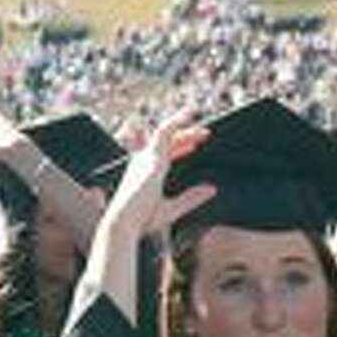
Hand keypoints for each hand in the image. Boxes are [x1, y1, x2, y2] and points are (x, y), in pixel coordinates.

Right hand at [103, 110, 214, 242]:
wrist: (125, 221)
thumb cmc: (141, 219)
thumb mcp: (171, 209)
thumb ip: (191, 198)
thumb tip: (211, 189)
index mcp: (144, 174)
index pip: (162, 155)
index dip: (178, 149)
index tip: (194, 147)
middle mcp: (142, 162)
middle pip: (165, 143)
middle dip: (185, 137)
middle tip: (204, 135)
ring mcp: (146, 157)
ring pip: (166, 134)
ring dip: (185, 129)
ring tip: (204, 129)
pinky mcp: (151, 155)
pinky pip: (165, 131)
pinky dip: (176, 121)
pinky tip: (189, 115)